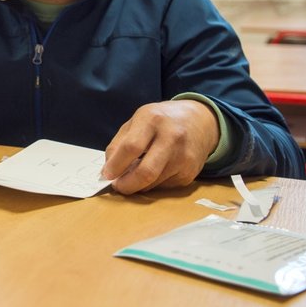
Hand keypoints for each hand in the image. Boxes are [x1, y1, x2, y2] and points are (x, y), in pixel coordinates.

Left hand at [100, 100, 220, 194]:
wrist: (199, 121)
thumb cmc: (160, 120)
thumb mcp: (136, 121)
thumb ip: (119, 143)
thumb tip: (107, 171)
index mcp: (152, 119)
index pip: (131, 147)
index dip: (115, 165)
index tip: (106, 175)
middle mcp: (171, 137)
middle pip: (145, 172)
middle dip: (126, 185)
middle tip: (117, 186)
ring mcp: (183, 156)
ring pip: (153, 183)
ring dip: (138, 184)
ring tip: (134, 175)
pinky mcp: (190, 173)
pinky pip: (164, 186)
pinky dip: (153, 183)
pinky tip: (154, 171)